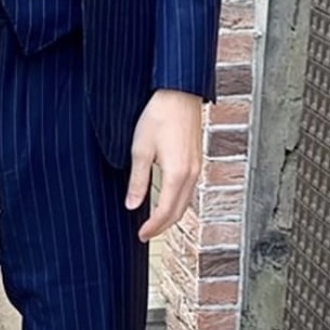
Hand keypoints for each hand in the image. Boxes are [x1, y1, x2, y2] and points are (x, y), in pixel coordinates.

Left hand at [126, 90, 203, 241]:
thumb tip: (132, 205)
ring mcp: (197, 168)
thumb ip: (138, 181)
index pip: (165, 211)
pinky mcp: (197, 160)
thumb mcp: (140, 149)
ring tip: (155, 222)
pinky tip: (167, 200)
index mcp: (177, 174)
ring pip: (186, 202)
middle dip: (162, 226)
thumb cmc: (159, 116)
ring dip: (171, 215)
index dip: (153, 227)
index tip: (141, 235)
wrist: (179, 93)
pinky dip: (178, 202)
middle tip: (145, 234)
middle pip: (179, 212)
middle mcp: (192, 174)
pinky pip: (189, 190)